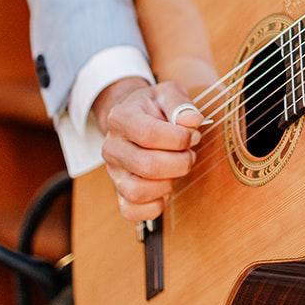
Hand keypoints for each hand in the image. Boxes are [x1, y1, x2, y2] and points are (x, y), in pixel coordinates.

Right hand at [93, 77, 203, 222]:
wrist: (133, 119)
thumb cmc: (154, 108)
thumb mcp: (168, 93)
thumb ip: (181, 103)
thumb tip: (191, 121)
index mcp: (120, 118)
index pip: (149, 134)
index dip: (179, 138)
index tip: (193, 134)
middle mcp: (111, 147)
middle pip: (147, 166)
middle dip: (180, 162)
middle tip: (190, 153)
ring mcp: (113, 172)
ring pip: (137, 192)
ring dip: (168, 184)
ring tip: (177, 168)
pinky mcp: (118, 192)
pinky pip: (132, 211)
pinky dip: (155, 205)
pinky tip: (166, 187)